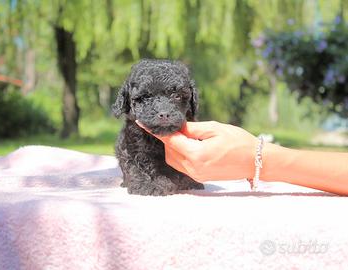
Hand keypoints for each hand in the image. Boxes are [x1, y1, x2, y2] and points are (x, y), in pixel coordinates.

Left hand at [136, 121, 257, 181]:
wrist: (255, 161)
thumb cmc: (238, 141)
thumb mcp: (214, 128)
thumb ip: (191, 128)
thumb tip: (175, 126)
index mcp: (196, 155)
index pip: (169, 141)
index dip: (155, 131)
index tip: (142, 123)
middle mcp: (193, 168)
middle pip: (169, 151)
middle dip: (168, 138)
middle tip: (177, 126)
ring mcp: (196, 175)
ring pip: (173, 160)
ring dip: (173, 147)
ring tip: (185, 135)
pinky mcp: (199, 177)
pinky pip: (181, 165)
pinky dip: (179, 155)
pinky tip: (188, 146)